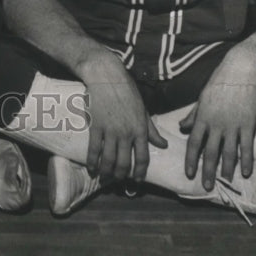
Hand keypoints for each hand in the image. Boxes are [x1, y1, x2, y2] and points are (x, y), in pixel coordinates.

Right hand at [84, 60, 167, 182]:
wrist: (106, 75)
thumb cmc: (126, 89)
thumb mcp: (143, 109)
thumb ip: (152, 129)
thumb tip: (163, 145)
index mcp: (140, 129)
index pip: (143, 158)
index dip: (140, 172)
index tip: (137, 181)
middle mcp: (127, 133)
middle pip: (125, 163)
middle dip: (121, 175)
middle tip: (118, 180)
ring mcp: (110, 130)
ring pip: (109, 159)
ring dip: (107, 172)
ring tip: (105, 178)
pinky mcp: (96, 125)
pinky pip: (94, 148)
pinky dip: (92, 161)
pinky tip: (91, 168)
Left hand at [180, 60, 255, 189]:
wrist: (238, 73)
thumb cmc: (217, 85)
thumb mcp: (201, 99)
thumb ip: (192, 115)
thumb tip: (181, 127)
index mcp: (202, 118)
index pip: (193, 143)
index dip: (191, 159)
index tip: (188, 173)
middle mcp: (216, 124)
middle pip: (210, 152)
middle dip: (207, 171)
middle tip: (206, 186)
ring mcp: (232, 125)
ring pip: (229, 152)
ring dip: (227, 169)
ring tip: (226, 182)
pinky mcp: (248, 125)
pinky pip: (247, 146)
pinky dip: (247, 161)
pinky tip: (246, 173)